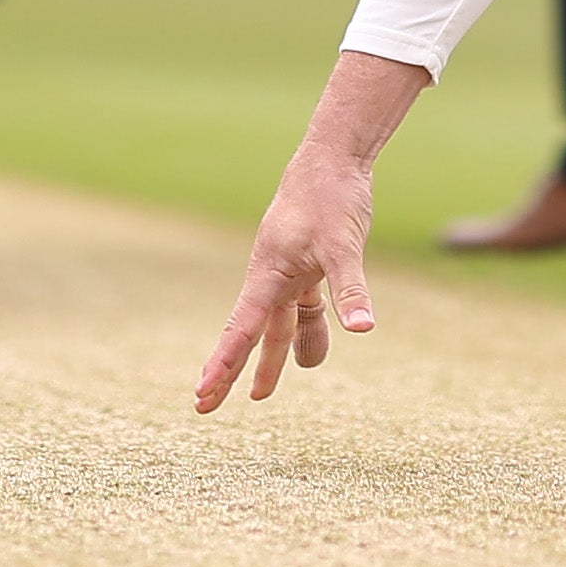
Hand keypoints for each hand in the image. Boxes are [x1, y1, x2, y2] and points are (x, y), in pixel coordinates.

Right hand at [193, 50, 426, 412]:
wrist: (334, 158)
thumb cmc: (331, 198)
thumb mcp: (344, 245)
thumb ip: (350, 290)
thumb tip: (363, 330)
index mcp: (269, 274)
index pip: (241, 328)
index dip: (224, 363)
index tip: (203, 393)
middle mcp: (272, 278)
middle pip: (248, 333)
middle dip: (230, 371)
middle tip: (205, 408)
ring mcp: (289, 273)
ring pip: (279, 325)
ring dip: (275, 357)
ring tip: (262, 394)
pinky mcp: (308, 267)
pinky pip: (302, 308)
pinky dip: (306, 330)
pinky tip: (311, 352)